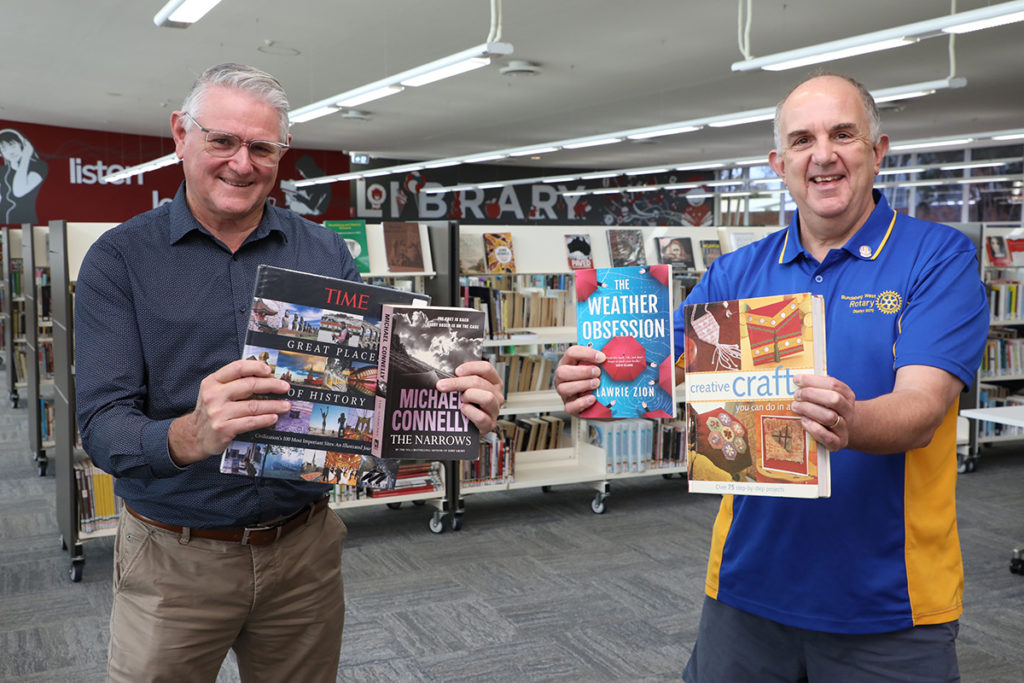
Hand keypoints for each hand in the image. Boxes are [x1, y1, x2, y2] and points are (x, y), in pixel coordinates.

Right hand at [168, 359, 290, 465]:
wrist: (194, 436)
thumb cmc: (211, 410)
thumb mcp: (215, 392)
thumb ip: (233, 382)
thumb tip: (264, 376)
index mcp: (212, 382)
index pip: (237, 368)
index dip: (255, 367)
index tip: (269, 370)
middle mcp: (214, 395)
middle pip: (249, 386)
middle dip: (271, 385)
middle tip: (285, 387)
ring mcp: (218, 413)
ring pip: (253, 406)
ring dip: (273, 405)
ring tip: (285, 405)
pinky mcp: (223, 429)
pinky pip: (250, 422)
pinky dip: (265, 419)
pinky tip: (274, 417)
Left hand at [436, 360, 504, 433]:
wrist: (465, 428)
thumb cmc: (465, 405)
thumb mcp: (465, 389)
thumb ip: (461, 380)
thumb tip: (446, 375)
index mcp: (493, 383)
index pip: (487, 368)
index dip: (471, 367)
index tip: (456, 371)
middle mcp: (496, 395)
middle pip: (480, 382)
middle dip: (458, 383)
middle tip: (442, 385)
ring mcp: (494, 410)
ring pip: (486, 397)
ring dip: (469, 396)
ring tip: (460, 400)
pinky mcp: (489, 424)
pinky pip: (481, 416)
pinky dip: (469, 412)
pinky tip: (462, 410)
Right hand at [553, 345, 605, 415]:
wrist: (599, 404)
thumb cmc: (596, 381)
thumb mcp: (596, 368)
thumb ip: (602, 361)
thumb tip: (617, 354)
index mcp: (568, 363)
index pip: (571, 353)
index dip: (586, 353)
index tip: (602, 357)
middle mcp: (562, 378)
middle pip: (562, 371)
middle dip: (582, 371)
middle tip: (598, 372)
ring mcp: (563, 393)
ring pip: (564, 388)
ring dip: (582, 385)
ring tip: (597, 384)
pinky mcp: (569, 406)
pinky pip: (570, 406)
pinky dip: (582, 402)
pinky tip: (593, 398)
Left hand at [790, 373, 855, 450]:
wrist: (839, 432)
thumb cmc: (826, 410)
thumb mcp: (825, 396)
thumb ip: (815, 388)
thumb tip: (797, 380)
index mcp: (847, 395)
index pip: (833, 384)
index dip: (813, 381)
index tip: (797, 379)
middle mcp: (849, 411)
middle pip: (834, 399)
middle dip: (811, 394)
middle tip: (796, 395)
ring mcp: (845, 428)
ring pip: (829, 417)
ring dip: (809, 410)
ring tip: (795, 407)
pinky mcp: (839, 443)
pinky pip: (827, 436)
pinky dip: (813, 428)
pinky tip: (803, 421)